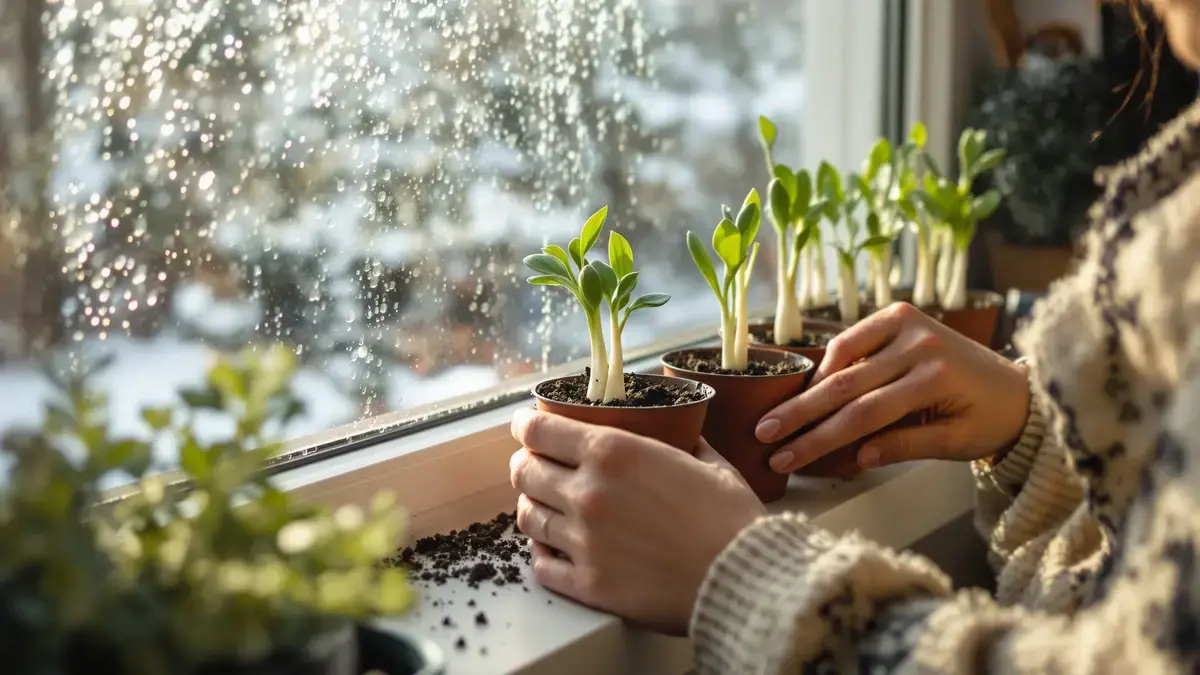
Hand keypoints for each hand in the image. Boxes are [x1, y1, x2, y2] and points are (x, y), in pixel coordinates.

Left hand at [509, 408, 764, 634]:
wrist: (743, 579)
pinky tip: (553, 549)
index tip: (523, 426)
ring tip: (542, 506)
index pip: (540, 430)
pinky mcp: (588, 584)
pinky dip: (543, 554)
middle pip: (525, 472)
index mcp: (614, 452)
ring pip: (528, 517)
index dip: (525, 426)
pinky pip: (542, 565)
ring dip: (531, 506)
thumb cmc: (732, 520)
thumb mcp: (709, 463)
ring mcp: (583, 542)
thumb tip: (682, 436)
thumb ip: (682, 443)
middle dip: (525, 464)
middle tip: (533, 465)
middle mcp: (588, 493)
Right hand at [755, 303, 1030, 472]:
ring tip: (779, 415)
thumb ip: (905, 447)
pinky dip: (829, 360)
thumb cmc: (988, 421)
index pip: (862, 416)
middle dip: (800, 415)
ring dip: (808, 389)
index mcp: (935, 380)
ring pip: (842, 358)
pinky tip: (812, 386)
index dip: (818, 440)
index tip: (785, 459)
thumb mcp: (955, 445)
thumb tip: (857, 456)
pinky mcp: (902, 314)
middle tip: (764, 435)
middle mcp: (919, 345)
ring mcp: (909, 324)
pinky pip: (853, 337)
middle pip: (844, 387)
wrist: (1019, 387)